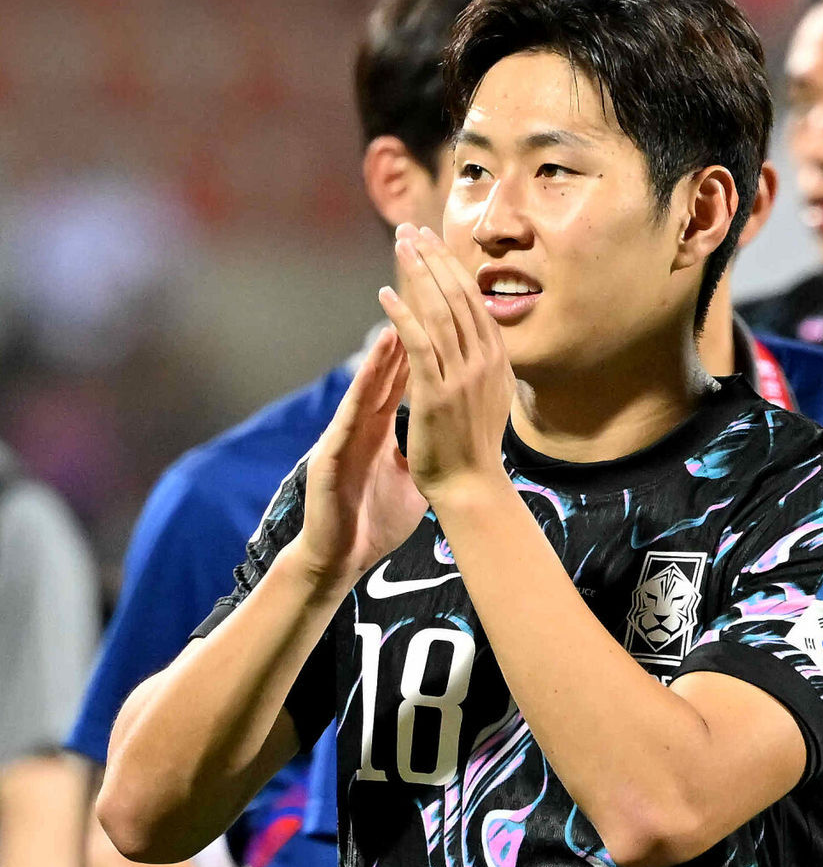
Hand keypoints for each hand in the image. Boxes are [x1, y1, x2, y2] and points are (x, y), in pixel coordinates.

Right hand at [296, 326, 426, 591]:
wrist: (340, 556)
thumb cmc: (372, 521)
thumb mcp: (405, 481)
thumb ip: (420, 452)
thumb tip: (448, 437)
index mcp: (379, 431)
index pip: (403, 384)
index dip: (422, 352)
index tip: (444, 323)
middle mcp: (360, 429)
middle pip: (382, 378)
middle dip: (402, 341)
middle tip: (419, 310)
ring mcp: (343, 441)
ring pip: (362, 393)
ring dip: (376, 362)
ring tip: (393, 329)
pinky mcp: (329, 460)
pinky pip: (345, 424)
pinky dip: (355, 400)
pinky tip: (366, 379)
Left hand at [379, 224, 515, 505]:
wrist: (472, 489)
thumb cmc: (474, 451)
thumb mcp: (490, 399)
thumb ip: (483, 367)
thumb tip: (477, 343)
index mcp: (497, 361)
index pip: (473, 301)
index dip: (452, 268)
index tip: (433, 243)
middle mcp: (484, 362)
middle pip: (457, 296)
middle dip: (434, 259)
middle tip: (412, 230)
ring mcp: (463, 377)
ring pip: (439, 312)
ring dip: (418, 274)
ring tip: (399, 246)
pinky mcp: (437, 393)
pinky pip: (419, 343)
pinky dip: (403, 314)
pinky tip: (386, 293)